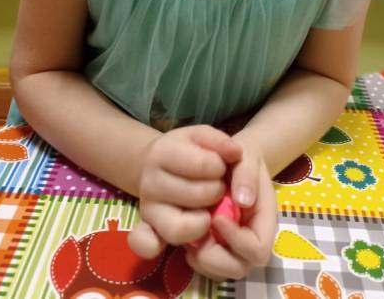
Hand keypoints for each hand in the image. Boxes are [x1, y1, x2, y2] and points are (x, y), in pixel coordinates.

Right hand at [127, 125, 242, 257]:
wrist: (157, 163)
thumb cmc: (187, 149)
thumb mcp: (203, 136)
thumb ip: (220, 141)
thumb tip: (236, 153)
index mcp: (163, 152)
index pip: (203, 165)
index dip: (220, 167)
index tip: (220, 165)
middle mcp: (150, 182)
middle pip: (197, 196)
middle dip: (217, 191)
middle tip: (217, 186)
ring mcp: (147, 208)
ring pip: (180, 227)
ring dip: (203, 220)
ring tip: (208, 209)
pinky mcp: (148, 228)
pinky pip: (148, 244)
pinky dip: (159, 247)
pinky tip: (181, 238)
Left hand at [184, 143, 275, 281]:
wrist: (229, 159)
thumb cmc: (242, 158)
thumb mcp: (248, 157)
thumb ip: (247, 175)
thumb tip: (242, 201)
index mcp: (263, 221)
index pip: (257, 249)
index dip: (237, 240)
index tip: (217, 217)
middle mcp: (249, 240)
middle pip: (237, 268)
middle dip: (214, 257)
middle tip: (197, 236)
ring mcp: (232, 246)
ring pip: (219, 271)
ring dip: (201, 258)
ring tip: (189, 236)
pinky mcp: (215, 246)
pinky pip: (205, 265)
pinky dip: (194, 257)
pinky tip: (186, 236)